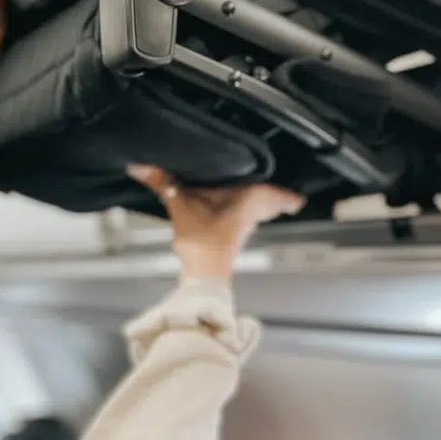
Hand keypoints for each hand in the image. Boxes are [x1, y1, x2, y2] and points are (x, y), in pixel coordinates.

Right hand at [126, 166, 304, 280]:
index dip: (289, 194)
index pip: (277, 193)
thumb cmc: (201, 240)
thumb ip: (162, 182)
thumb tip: (138, 165)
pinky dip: (249, 216)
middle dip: (279, 199)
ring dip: (266, 208)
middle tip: (290, 195)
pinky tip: (239, 214)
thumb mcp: (180, 204)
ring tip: (271, 201)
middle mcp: (252, 215)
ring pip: (261, 215)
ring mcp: (244, 230)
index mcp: (249, 200)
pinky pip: (247, 223)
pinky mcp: (233, 240)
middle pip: (272, 205)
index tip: (302, 196)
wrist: (202, 274)